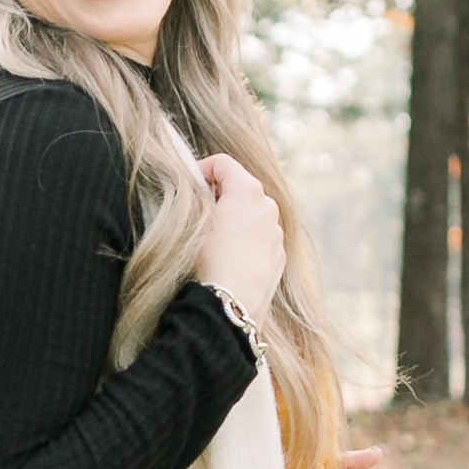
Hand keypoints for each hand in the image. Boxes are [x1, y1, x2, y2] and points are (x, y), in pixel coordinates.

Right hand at [199, 153, 285, 320]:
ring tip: (213, 236)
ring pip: (252, 211)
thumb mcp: (193, 220)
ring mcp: (276, 232)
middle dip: (219, 192)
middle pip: (241, 185)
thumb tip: (199, 187)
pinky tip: (229, 256)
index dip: (201, 169)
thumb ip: (197, 195)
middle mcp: (268, 206)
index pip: (223, 163)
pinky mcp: (278, 254)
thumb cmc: (208, 262)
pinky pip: (260, 235)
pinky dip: (246, 236)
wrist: (230, 305)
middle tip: (198, 210)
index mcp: (248, 191)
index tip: (189, 185)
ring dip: (234, 215)